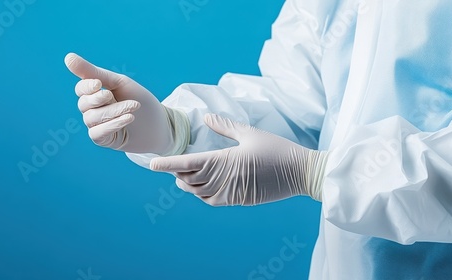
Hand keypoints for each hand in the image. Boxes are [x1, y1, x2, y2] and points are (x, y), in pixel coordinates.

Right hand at [64, 53, 174, 153]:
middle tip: (115, 96)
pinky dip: (113, 124)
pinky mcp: (103, 140)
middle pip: (84, 104)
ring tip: (134, 107)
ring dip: (113, 111)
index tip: (99, 84)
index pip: (81, 89)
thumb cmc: (141, 101)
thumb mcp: (119, 83)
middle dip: (100, 99)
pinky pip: (97, 133)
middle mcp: (93, 110)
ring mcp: (97, 126)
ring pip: (92, 118)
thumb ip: (94, 72)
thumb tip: (68, 57)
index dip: (86, 87)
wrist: (161, 124)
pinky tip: (129, 118)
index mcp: (96, 94)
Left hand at [150, 114, 328, 205]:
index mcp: (223, 161)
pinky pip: (211, 200)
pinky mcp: (238, 200)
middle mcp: (223, 179)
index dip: (167, 164)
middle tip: (169, 165)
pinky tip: (202, 185)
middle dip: (176, 173)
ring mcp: (230, 193)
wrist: (299, 173)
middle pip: (188, 180)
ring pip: (197, 192)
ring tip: (181, 175)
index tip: (152, 164)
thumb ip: (225, 126)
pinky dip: (201, 194)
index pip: (187, 164)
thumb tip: (206, 118)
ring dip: (187, 184)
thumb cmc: (276, 149)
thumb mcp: (250, 133)